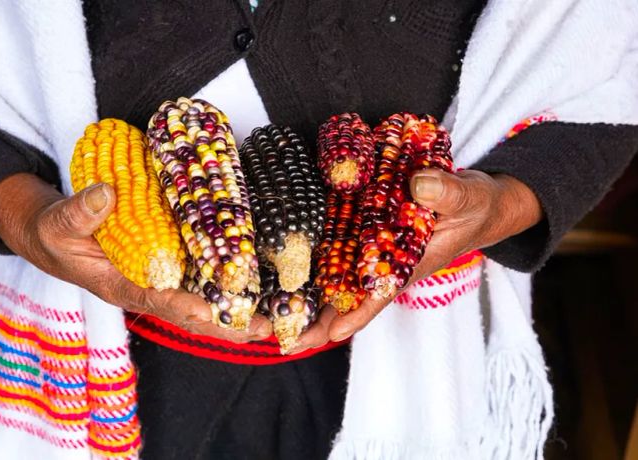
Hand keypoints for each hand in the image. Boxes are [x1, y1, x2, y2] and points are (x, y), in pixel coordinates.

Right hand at [0, 173, 271, 341]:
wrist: (56, 235)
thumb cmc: (56, 235)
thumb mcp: (58, 224)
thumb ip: (78, 213)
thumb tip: (105, 195)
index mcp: (121, 286)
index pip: (157, 300)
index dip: (184, 307)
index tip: (211, 313)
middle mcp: (148, 289)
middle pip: (191, 314)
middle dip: (226, 324)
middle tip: (263, 329)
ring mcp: (162, 280)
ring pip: (202, 303)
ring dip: (235, 312)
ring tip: (271, 319)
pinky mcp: (171, 266)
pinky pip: (201, 282)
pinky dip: (226, 288)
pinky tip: (256, 285)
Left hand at [289, 169, 541, 352]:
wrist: (474, 201)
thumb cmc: (476, 208)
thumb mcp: (469, 199)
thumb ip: (448, 193)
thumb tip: (420, 185)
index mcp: (408, 266)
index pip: (380, 295)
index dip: (357, 314)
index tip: (333, 333)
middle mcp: (382, 264)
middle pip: (343, 298)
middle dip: (312, 319)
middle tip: (272, 335)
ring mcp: (368, 250)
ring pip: (330, 278)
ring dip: (300, 295)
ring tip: (261, 316)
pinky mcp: (359, 230)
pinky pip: (331, 247)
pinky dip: (307, 259)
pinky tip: (276, 266)